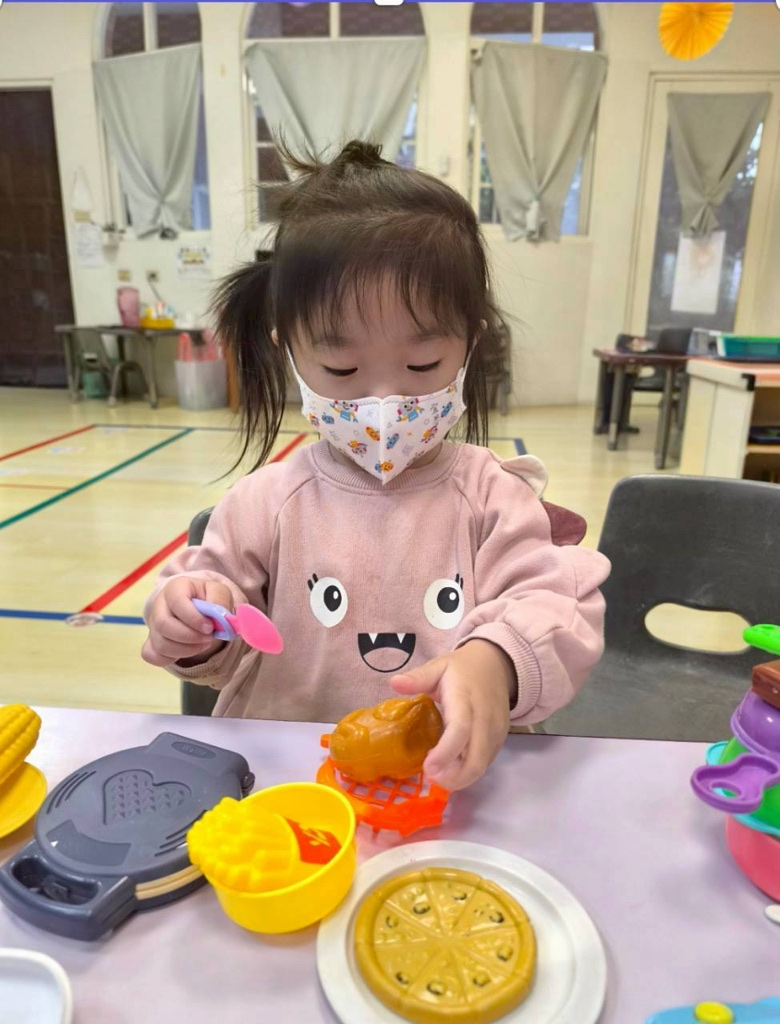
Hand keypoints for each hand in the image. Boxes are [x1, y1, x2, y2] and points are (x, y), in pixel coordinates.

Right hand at [142, 577, 233, 667]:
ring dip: (186, 650)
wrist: (198, 607)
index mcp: (175, 588)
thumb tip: (218, 617)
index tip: (210, 627)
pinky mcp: (151, 642)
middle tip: (209, 638)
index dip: (194, 618)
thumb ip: (219, 600)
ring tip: (204, 644)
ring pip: (161, 644)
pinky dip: (170, 659)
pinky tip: (187, 651)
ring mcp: (153, 625)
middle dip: (190, 636)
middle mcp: (159, 605)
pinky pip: (153, 656)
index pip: (177, 602)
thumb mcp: (218, 591)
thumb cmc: (207, 597)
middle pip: (163, 625)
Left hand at [391, 640, 512, 790]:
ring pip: (482, 765)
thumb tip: (393, 682)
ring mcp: (495, 730)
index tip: (427, 768)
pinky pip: (486, 762)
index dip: (445, 753)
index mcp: (465, 699)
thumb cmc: (461, 669)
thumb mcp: (438, 667)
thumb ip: (418, 677)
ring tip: (438, 774)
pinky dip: (469, 771)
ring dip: (460, 777)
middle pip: (476, 758)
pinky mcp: (500, 738)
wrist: (495, 665)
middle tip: (430, 778)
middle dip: (454, 777)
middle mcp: (484, 718)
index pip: (460, 730)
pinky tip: (452, 767)